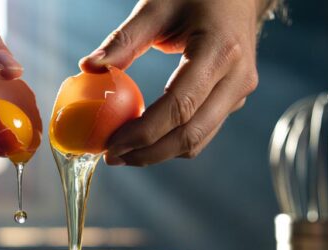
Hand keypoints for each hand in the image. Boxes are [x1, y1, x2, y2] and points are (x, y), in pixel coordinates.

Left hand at [80, 0, 266, 165]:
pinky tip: (145, 140)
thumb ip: (123, 40)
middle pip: (191, 133)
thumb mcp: (157, 7)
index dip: (144, 132)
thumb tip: (88, 67)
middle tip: (113, 157)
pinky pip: (203, 130)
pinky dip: (172, 141)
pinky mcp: (234, 99)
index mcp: (220, 51)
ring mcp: (240, 91)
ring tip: (125, 153)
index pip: (180, 106)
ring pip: (199, 139)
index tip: (112, 144)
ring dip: (160, 153)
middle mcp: (237, 77)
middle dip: (149, 153)